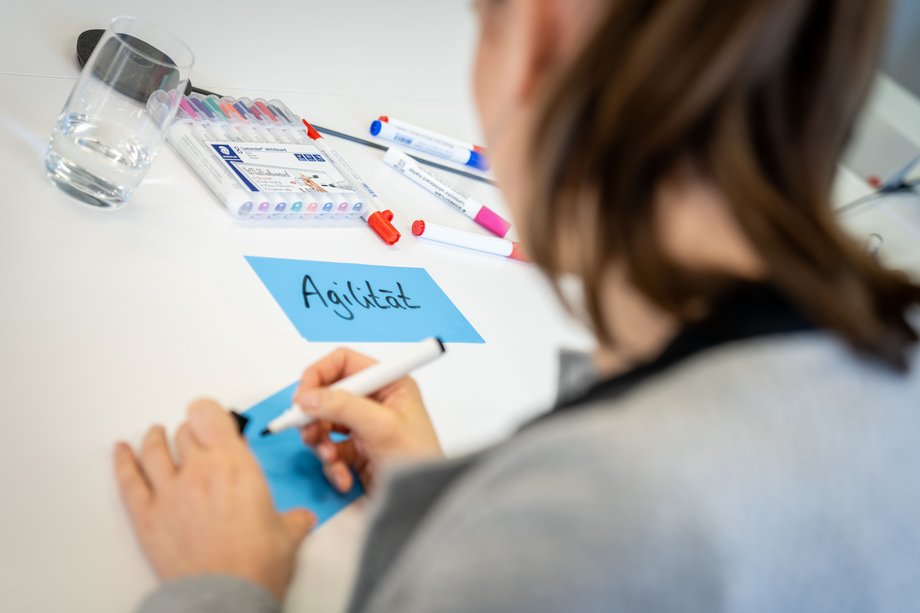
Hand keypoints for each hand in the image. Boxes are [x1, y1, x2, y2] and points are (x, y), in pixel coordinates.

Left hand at [113, 399, 314, 600]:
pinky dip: (123, 462)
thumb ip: (292, 520)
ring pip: (154, 450)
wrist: (226, 599)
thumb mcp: (287, 535)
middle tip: (196, 437)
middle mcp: (199, 471)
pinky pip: (129, 479)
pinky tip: (122, 452)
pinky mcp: (146, 517)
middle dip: (191, 432)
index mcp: (235, 465)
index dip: (210, 412)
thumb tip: (300, 521)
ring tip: (157, 434)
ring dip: (155, 439)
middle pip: (184, 432)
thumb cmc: (255, 566)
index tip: (215, 418)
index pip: (210, 414)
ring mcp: (169, 493)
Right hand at [296, 348, 442, 493]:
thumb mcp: (382, 427)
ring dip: (320, 442)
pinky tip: (343, 477)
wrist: (425, 502)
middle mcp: (376, 401)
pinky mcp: (358, 452)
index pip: (344, 363)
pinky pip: (330, 450)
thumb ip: (344, 407)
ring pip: (324, 423)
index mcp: (389, 384)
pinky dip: (331, 465)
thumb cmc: (420, 462)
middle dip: (315, 415)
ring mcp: (365, 427)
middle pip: (328, 394)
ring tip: (329, 457)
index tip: (302, 398)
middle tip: (309, 432)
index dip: (319, 375)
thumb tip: (309, 396)